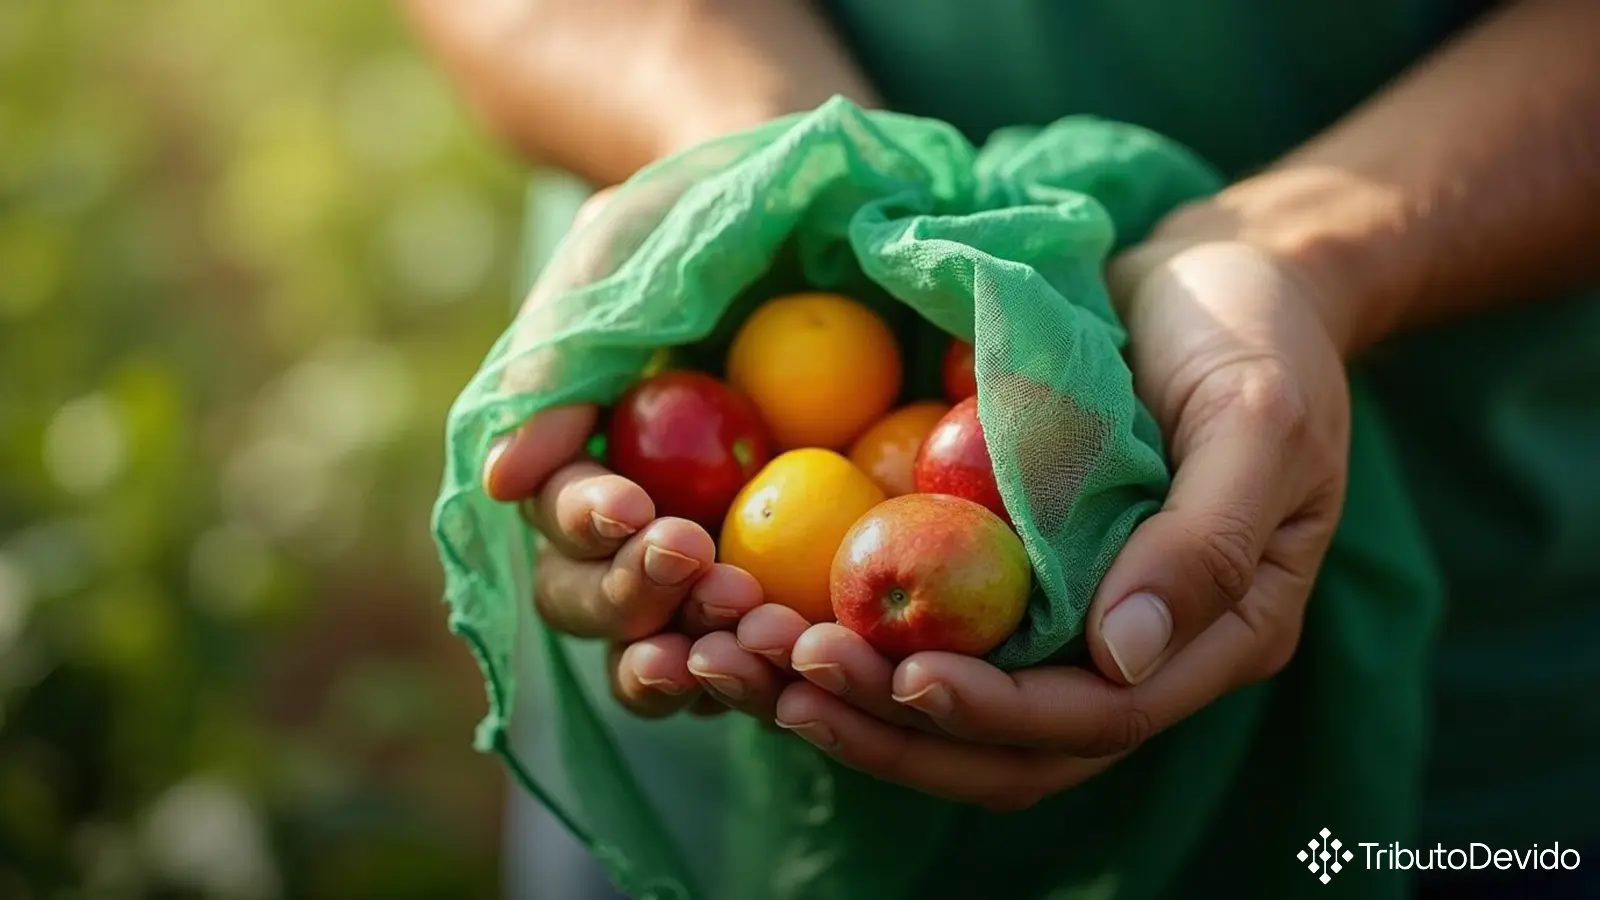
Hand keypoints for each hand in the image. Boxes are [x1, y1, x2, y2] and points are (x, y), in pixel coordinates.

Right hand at [483, 189, 765, 718]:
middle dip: (635, 599)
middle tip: (696, 567)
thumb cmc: (692, 215)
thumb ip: (562, 357)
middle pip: (598, 603)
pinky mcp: (780, 573)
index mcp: (575, 459)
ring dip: (702, 651)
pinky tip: (809, 650)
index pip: (563, 515)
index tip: (633, 510)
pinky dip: (776, 659)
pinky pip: (765, 639)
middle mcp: (626, 530)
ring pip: (672, 645)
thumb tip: (500, 483)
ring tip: (753, 633)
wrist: (800, 209)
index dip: (587, 524)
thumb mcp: (623, 251)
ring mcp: (701, 561)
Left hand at [707, 237, 1350, 809]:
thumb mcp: (1257, 416)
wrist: (1215, 271)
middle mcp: (1135, 649)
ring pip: (955, 703)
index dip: (997, 712)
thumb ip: (1207, 542)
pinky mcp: (1009, 571)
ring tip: (748, 662)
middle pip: (1006, 743)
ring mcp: (1067, 615)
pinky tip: (769, 611)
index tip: (905, 673)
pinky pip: (929, 631)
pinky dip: (853, 635)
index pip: (1095, 716)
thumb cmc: (1253, 332)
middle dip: (893, 725)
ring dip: (854, 700)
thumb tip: (1123, 659)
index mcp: (1214, 635)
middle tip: (788, 679)